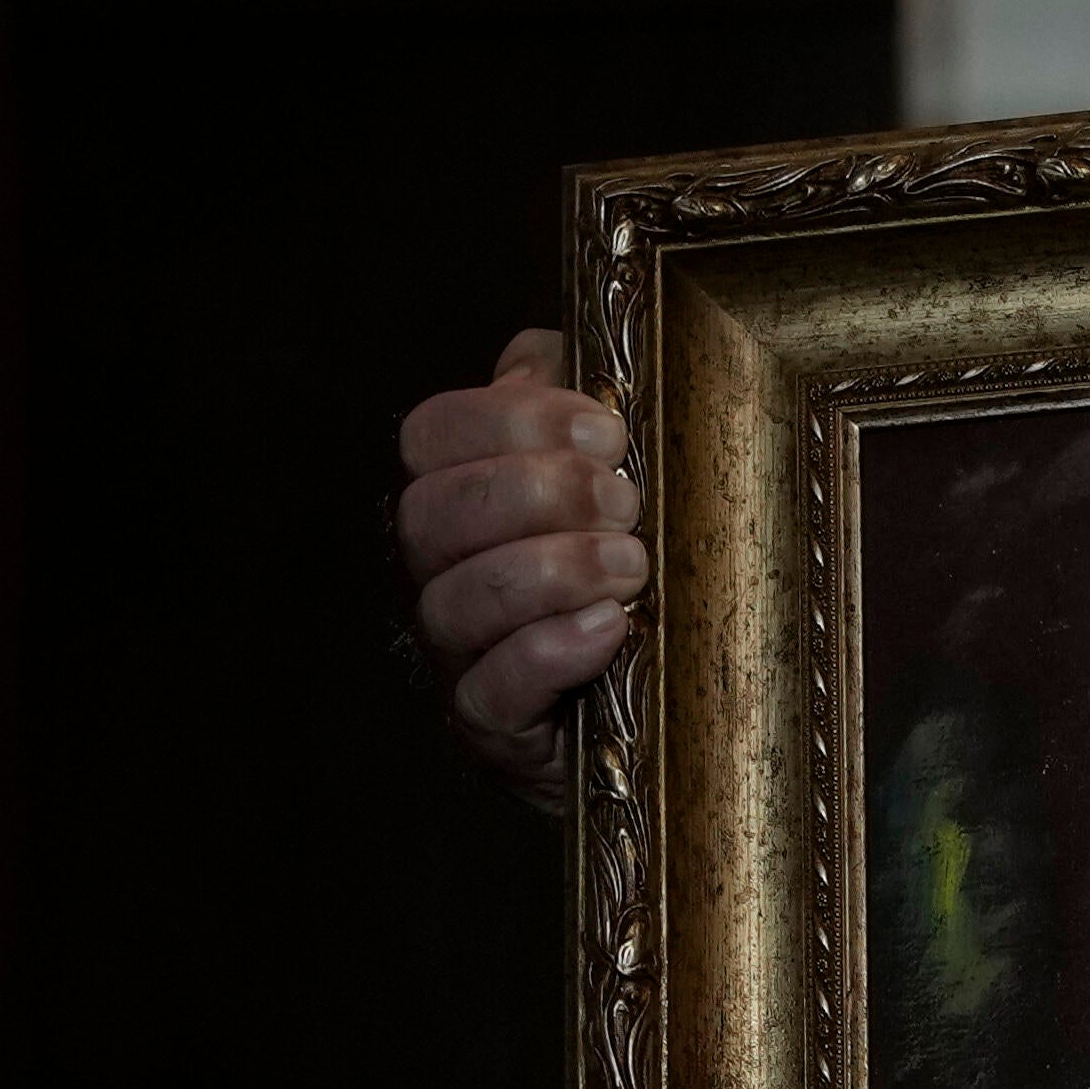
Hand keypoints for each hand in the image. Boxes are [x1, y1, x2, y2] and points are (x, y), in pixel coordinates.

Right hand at [397, 324, 647, 791]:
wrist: (658, 708)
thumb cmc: (627, 572)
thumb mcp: (608, 472)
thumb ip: (572, 399)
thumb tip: (545, 359)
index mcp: (459, 496)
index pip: (431, 433)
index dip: (511, 419)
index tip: (608, 432)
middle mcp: (439, 571)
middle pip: (432, 512)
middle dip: (536, 492)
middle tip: (626, 502)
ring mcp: (458, 653)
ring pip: (454, 600)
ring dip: (553, 570)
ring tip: (632, 566)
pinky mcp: (493, 728)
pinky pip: (492, 688)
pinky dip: (552, 651)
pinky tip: (612, 629)